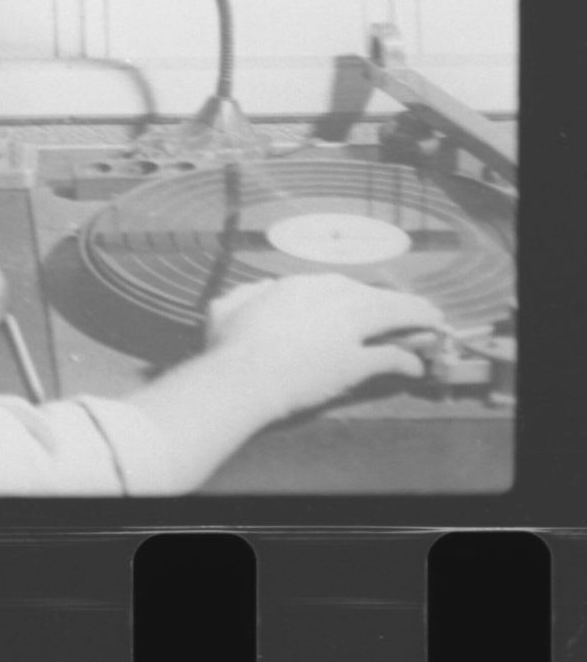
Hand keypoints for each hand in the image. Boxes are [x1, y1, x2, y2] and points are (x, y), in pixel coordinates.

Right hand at [203, 273, 447, 416]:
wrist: (243, 376)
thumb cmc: (227, 344)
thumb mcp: (227, 306)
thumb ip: (249, 293)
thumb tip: (263, 288)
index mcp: (298, 286)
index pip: (341, 284)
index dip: (361, 294)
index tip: (371, 300)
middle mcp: (328, 299)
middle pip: (373, 296)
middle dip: (400, 302)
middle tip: (420, 309)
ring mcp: (345, 329)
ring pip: (391, 317)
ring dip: (416, 321)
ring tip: (434, 326)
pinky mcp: (356, 361)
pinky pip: (390, 357)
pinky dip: (407, 361)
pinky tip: (416, 367)